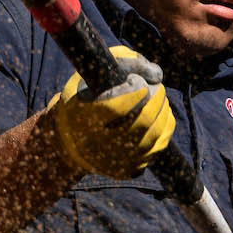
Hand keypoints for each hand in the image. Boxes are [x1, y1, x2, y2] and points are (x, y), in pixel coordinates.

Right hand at [46, 46, 175, 178]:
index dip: (136, 89)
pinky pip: (155, 149)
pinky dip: (163, 129)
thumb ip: (126, 62)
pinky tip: (160, 115)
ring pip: (152, 137)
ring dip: (162, 112)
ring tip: (159, 99)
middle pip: (141, 122)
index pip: (119, 106)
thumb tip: (158, 74)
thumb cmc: (84, 97)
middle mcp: (96, 145)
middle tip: (156, 87)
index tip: (137, 80)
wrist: (69, 138)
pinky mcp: (126, 170)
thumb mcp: (94, 72)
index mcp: (82, 118)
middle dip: (156, 99)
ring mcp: (113, 161)